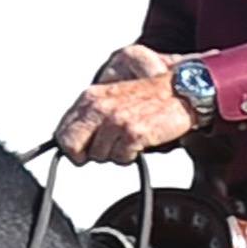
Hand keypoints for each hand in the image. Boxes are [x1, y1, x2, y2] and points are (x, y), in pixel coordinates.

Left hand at [55, 45, 198, 163]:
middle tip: (105, 146)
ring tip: (130, 137)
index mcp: (91, 96)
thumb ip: (91, 109)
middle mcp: (100, 106)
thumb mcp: (113, 91)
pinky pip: (121, 158)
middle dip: (86, 153)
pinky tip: (141, 140)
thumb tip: (72, 133)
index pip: (63, 132)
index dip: (73, 146)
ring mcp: (116, 120)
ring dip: (114, 153)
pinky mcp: (134, 133)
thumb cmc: (151, 90)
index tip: (84, 148)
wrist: (184, 89)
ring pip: (99, 156)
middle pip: (71, 146)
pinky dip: (131, 155)